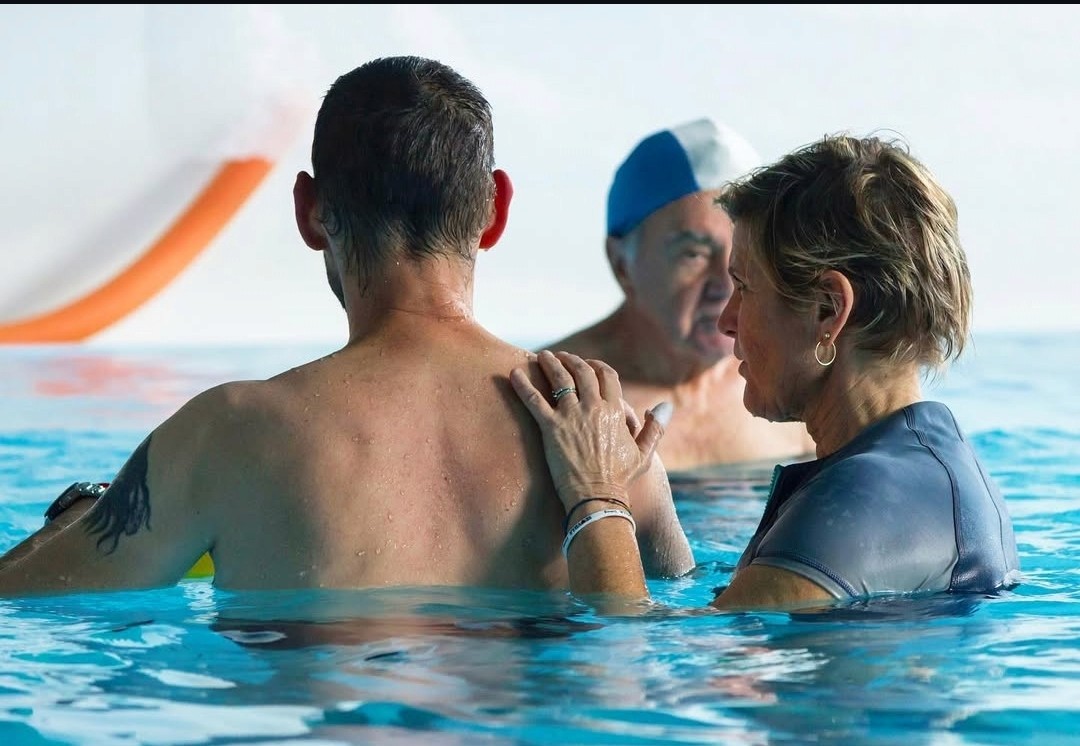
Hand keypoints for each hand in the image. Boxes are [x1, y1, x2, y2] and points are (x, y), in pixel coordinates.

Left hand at [510, 350, 670, 512]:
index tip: (587, 364)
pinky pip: (534, 400)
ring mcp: (571, 416)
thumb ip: (655, 427)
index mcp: (615, 410)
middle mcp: (594, 408)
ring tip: (542, 357)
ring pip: (559, 379)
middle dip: (571, 360)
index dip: (596, 366)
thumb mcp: (644, 452)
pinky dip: (522, 385)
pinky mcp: (551, 428)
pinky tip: (513, 374)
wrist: (597, 497)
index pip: (606, 375)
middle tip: (561, 357)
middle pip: (581, 372)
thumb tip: (664, 406)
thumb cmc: (620, 479)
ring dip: (550, 364)